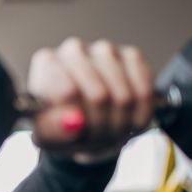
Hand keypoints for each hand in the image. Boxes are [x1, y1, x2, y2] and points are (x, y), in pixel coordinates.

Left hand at [27, 37, 153, 161]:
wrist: (81, 124)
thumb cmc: (59, 127)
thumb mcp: (47, 136)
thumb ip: (52, 130)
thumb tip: (72, 122)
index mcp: (46, 64)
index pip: (67, 92)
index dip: (78, 121)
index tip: (76, 134)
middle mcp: (74, 50)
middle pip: (99, 97)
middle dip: (100, 129)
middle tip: (94, 140)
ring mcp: (105, 50)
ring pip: (124, 97)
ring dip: (119, 127)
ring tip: (106, 134)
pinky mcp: (132, 56)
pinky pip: (144, 92)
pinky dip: (138, 117)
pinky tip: (126, 122)